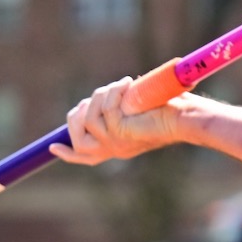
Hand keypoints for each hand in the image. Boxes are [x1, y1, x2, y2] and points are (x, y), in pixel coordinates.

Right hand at [50, 78, 192, 165]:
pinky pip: (104, 106)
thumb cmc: (170, 110)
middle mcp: (114, 149)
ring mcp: (115, 142)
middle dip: (79, 112)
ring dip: (103, 95)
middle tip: (100, 95)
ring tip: (125, 86)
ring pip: (86, 116)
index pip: (84, 157)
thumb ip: (119, 111)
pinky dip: (116, 90)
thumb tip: (99, 100)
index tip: (53, 148)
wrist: (188, 117)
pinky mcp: (119, 131)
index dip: (66, 154)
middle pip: (75, 137)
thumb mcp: (139, 112)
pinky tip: (131, 84)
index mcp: (118, 147)